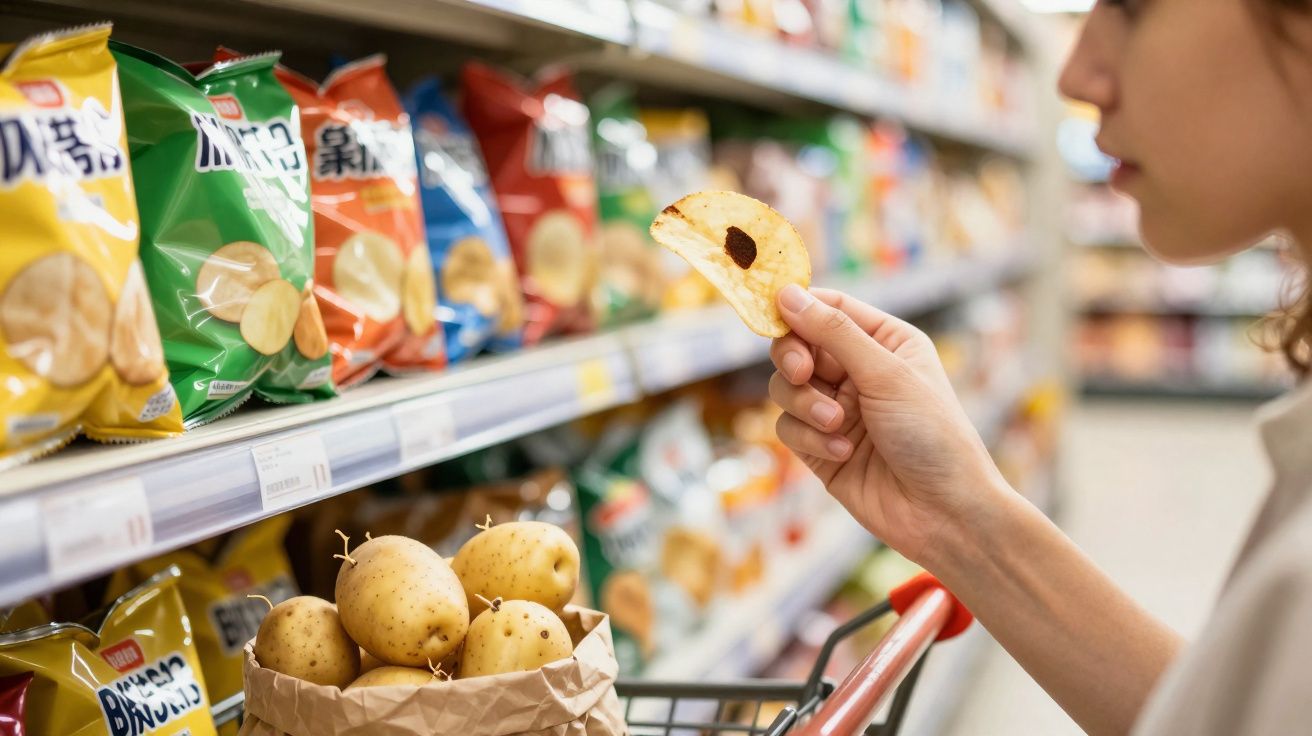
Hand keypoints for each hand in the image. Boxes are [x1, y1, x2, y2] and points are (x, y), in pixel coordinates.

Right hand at [769, 285, 1009, 567]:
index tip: (774, 312)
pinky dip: (810, 439)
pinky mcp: (820, 448)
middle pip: (796, 346)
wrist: (944, 514)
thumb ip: (833, 332)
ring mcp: (837, 411)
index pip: (828, 308)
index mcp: (885, 342)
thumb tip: (786, 293)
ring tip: (837, 425)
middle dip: (793, 359)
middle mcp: (858, 372)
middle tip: (802, 372)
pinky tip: (843, 453)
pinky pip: (788, 428)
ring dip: (805, 405)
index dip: (798, 307)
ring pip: (785, 388)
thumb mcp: (886, 374)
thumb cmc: (933, 436)